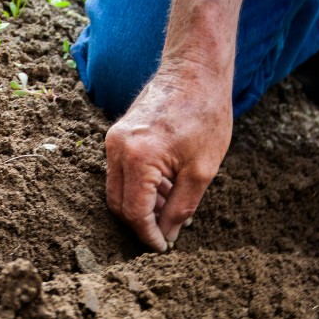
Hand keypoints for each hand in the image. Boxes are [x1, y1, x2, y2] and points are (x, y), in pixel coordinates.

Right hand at [104, 67, 232, 251]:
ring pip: (118, 189)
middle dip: (141, 223)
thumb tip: (168, 234)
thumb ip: (181, 207)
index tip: (163, 248)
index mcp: (138, 158)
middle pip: (118, 204)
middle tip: (166, 233)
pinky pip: (121, 172)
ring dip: (141, 205)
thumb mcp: (202, 170)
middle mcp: (117, 149)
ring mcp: (113, 140)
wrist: (195, 70)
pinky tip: (166, 188)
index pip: (134, 212)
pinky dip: (139, 187)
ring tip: (172, 208)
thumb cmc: (205, 114)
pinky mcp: (117, 134)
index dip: (148, 235)